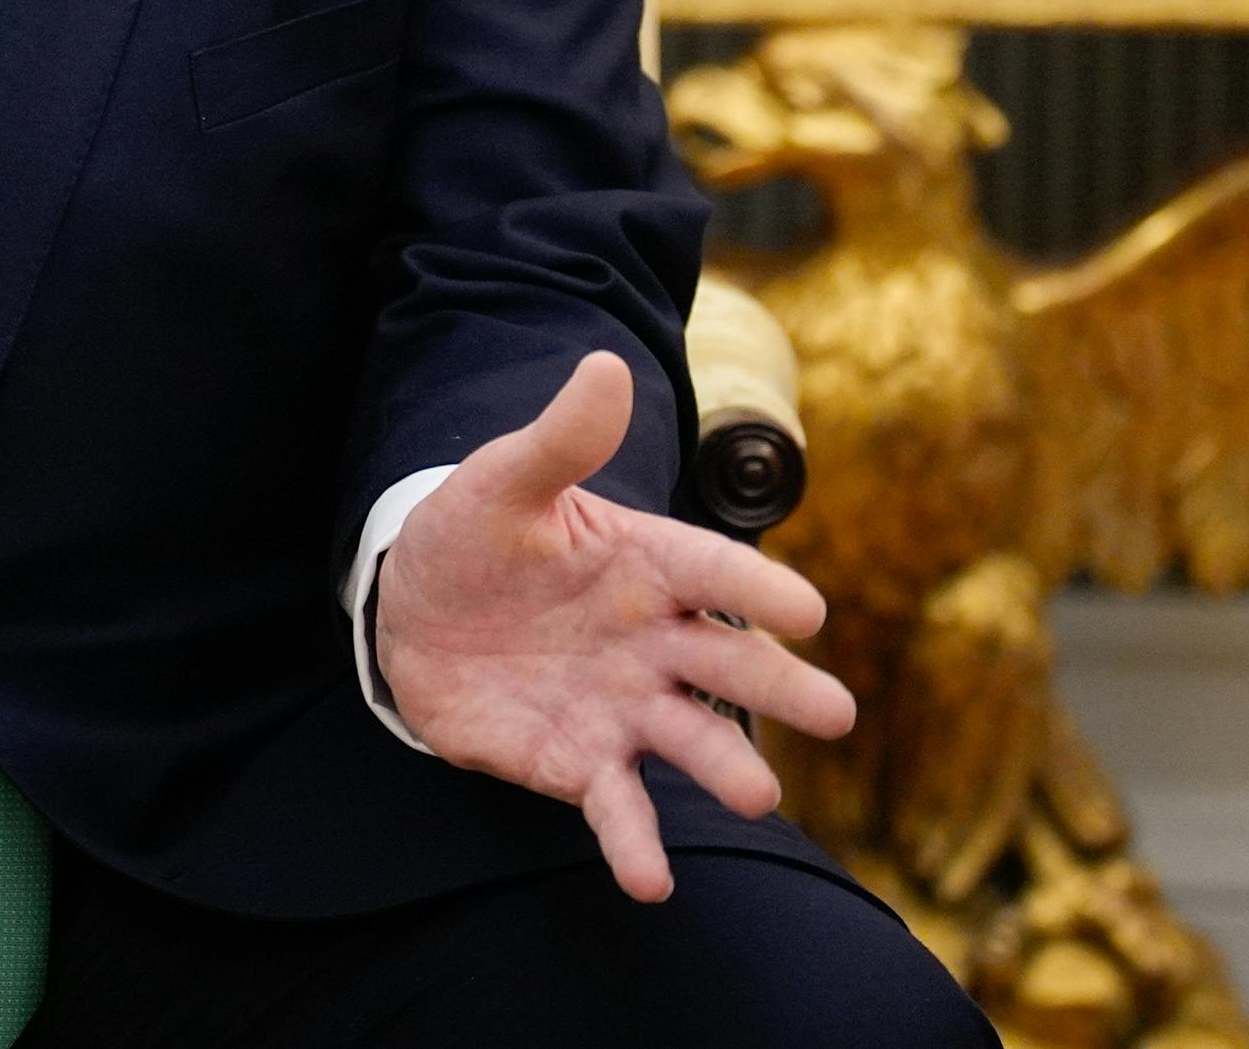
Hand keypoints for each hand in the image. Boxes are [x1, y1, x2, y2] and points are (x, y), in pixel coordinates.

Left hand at [374, 350, 854, 902]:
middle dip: (779, 688)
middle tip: (837, 715)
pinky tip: (651, 882)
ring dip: (723, 768)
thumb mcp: (502, 480)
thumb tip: (605, 365)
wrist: (412, 610)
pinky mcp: (578, 764)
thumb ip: (558, 439)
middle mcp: (651, 640)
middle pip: (727, 664)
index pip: (712, 571)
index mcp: (646, 561)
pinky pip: (616, 807)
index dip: (757, 589)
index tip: (806, 612)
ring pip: (687, 740)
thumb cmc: (473, 535)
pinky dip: (634, 845)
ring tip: (756, 797)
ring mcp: (621, 706)